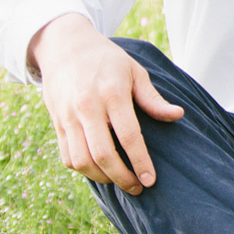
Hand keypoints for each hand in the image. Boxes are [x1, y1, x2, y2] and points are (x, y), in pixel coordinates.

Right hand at [30, 13, 182, 194]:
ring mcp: (67, 116)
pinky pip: (66, 156)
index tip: (150, 180)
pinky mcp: (56, 122)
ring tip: (119, 180)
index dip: (140, 161)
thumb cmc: (107, 60)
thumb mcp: (134, 71)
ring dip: (101, 177)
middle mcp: (86, 107)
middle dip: (121, 177)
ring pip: (81, 160)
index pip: (128, 136)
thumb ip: (153, 99)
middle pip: (102, 154)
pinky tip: (99, 170)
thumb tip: (178, 116)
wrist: (64, 46)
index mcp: (112, 94)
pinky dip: (82, 169)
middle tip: (137, 187)